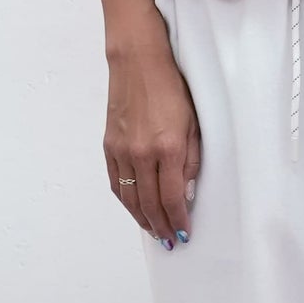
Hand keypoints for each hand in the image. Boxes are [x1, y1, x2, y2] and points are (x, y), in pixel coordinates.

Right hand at [104, 30, 200, 249]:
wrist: (138, 62)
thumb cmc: (172, 87)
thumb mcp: (194, 122)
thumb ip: (191, 160)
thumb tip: (187, 193)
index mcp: (168, 147)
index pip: (172, 197)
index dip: (178, 219)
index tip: (184, 233)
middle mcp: (142, 153)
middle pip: (150, 203)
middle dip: (161, 226)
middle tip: (169, 241)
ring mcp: (122, 150)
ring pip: (130, 198)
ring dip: (142, 219)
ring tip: (153, 231)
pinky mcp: (109, 145)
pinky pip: (116, 182)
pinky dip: (125, 200)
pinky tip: (134, 209)